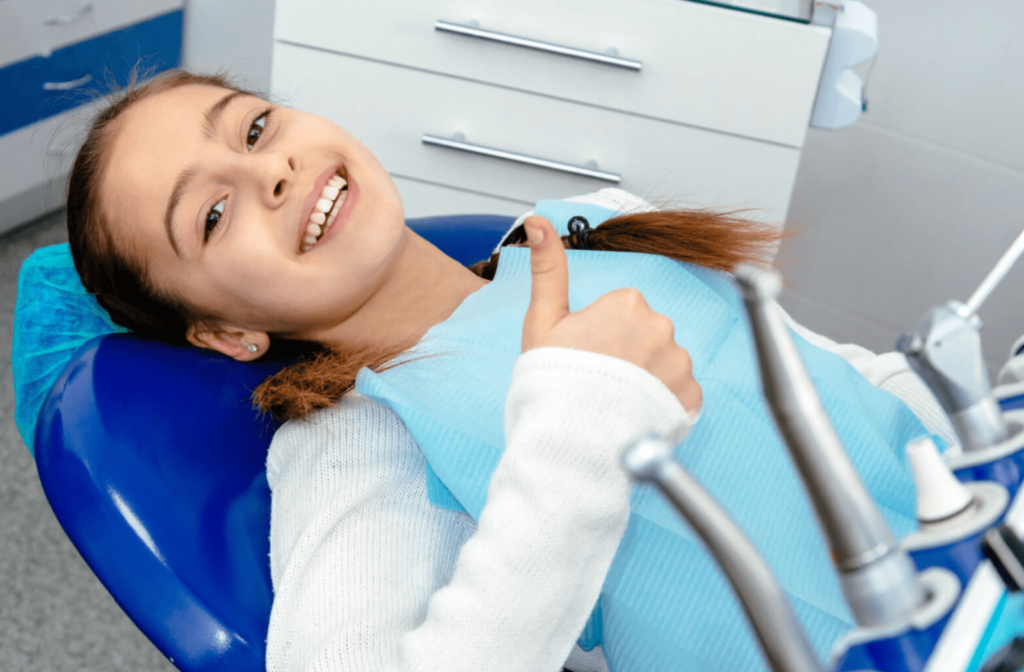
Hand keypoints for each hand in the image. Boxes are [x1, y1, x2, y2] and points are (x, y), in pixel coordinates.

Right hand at [521, 216, 701, 414]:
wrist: (571, 437)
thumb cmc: (553, 380)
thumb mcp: (542, 320)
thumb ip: (548, 269)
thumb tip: (537, 222)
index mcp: (627, 303)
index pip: (623, 312)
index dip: (602, 335)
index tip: (587, 355)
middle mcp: (661, 326)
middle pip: (647, 335)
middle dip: (630, 354)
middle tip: (601, 380)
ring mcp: (680, 362)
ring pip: (665, 363)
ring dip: (649, 378)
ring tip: (618, 401)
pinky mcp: (691, 396)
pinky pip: (681, 393)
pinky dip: (664, 402)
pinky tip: (638, 412)